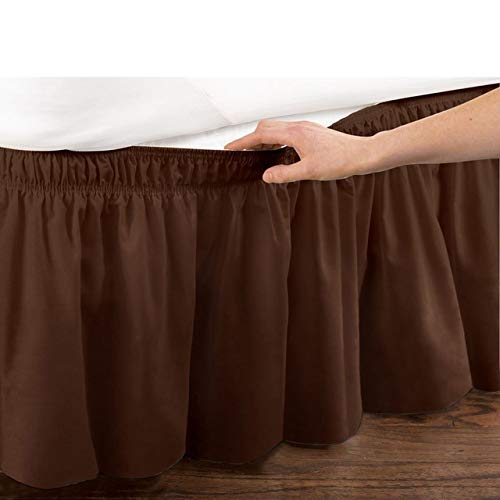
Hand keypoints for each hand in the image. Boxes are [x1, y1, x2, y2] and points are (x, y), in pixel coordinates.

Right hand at [224, 120, 379, 182]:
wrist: (362, 154)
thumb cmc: (340, 161)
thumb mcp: (310, 172)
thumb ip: (285, 174)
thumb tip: (266, 176)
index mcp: (295, 134)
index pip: (261, 135)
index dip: (243, 142)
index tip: (230, 148)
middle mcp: (298, 127)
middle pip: (266, 127)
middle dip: (250, 138)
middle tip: (239, 151)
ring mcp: (305, 128)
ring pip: (276, 129)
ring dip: (262, 139)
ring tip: (255, 153)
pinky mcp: (311, 132)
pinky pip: (286, 132)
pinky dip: (275, 140)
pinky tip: (277, 151)